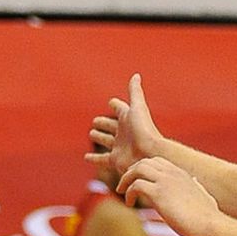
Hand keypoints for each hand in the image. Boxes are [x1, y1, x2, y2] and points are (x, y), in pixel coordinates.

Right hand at [86, 74, 164, 188]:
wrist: (150, 154)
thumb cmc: (145, 130)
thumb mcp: (138, 107)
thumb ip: (135, 92)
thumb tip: (136, 75)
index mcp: (128, 118)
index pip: (120, 109)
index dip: (115, 105)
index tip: (111, 103)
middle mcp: (124, 132)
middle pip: (111, 125)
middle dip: (104, 122)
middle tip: (95, 121)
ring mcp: (119, 146)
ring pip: (106, 140)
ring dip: (99, 137)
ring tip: (92, 134)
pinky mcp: (115, 160)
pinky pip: (102, 159)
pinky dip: (94, 159)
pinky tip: (86, 158)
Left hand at [118, 155, 217, 235]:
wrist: (211, 225)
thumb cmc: (208, 216)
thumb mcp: (204, 195)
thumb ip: (197, 187)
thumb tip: (196, 182)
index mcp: (182, 173)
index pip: (157, 161)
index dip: (143, 168)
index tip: (137, 180)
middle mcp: (173, 173)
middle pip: (144, 162)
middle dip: (132, 171)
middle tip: (124, 185)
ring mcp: (166, 181)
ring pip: (137, 169)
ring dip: (126, 179)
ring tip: (122, 192)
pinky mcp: (159, 194)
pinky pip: (136, 185)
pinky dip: (128, 192)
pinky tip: (129, 203)